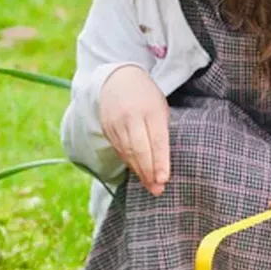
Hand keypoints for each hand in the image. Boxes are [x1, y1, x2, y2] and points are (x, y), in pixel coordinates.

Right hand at [99, 66, 169, 195]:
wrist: (117, 79)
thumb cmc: (146, 97)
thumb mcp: (160, 107)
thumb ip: (161, 131)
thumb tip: (162, 162)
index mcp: (150, 109)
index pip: (156, 139)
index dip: (160, 161)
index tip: (164, 179)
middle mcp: (131, 116)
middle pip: (139, 149)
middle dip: (149, 172)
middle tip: (158, 189)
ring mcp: (116, 123)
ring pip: (127, 153)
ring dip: (139, 172)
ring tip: (150, 186)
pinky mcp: (106, 128)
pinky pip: (119, 150)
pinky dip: (129, 163)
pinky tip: (138, 172)